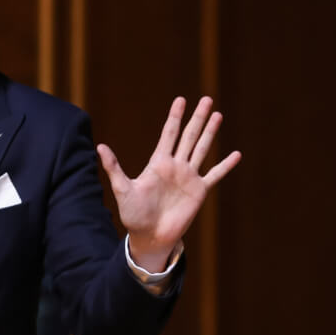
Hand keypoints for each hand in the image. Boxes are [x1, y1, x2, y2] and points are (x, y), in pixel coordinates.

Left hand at [96, 96, 240, 271]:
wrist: (149, 235)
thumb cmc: (133, 213)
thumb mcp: (122, 188)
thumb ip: (114, 167)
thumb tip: (99, 147)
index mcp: (158, 162)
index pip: (169, 133)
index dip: (175, 116)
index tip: (181, 99)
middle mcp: (175, 166)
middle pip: (189, 136)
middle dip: (197, 117)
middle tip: (207, 99)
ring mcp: (188, 177)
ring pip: (202, 149)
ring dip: (210, 132)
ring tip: (218, 115)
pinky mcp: (199, 191)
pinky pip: (215, 175)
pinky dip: (225, 165)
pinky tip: (236, 154)